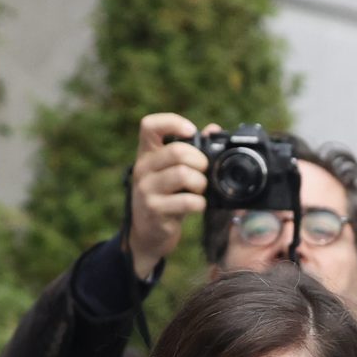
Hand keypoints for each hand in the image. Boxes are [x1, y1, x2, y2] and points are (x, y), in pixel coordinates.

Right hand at [126, 113, 213, 277]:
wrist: (149, 234)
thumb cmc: (166, 197)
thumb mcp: (173, 172)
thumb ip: (192, 149)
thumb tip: (214, 129)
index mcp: (146, 154)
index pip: (149, 125)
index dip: (172, 122)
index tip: (191, 132)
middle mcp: (142, 169)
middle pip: (176, 151)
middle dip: (200, 161)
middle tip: (204, 171)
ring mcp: (146, 190)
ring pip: (183, 174)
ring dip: (200, 183)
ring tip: (200, 190)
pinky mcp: (154, 210)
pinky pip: (186, 201)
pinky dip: (199, 203)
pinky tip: (198, 205)